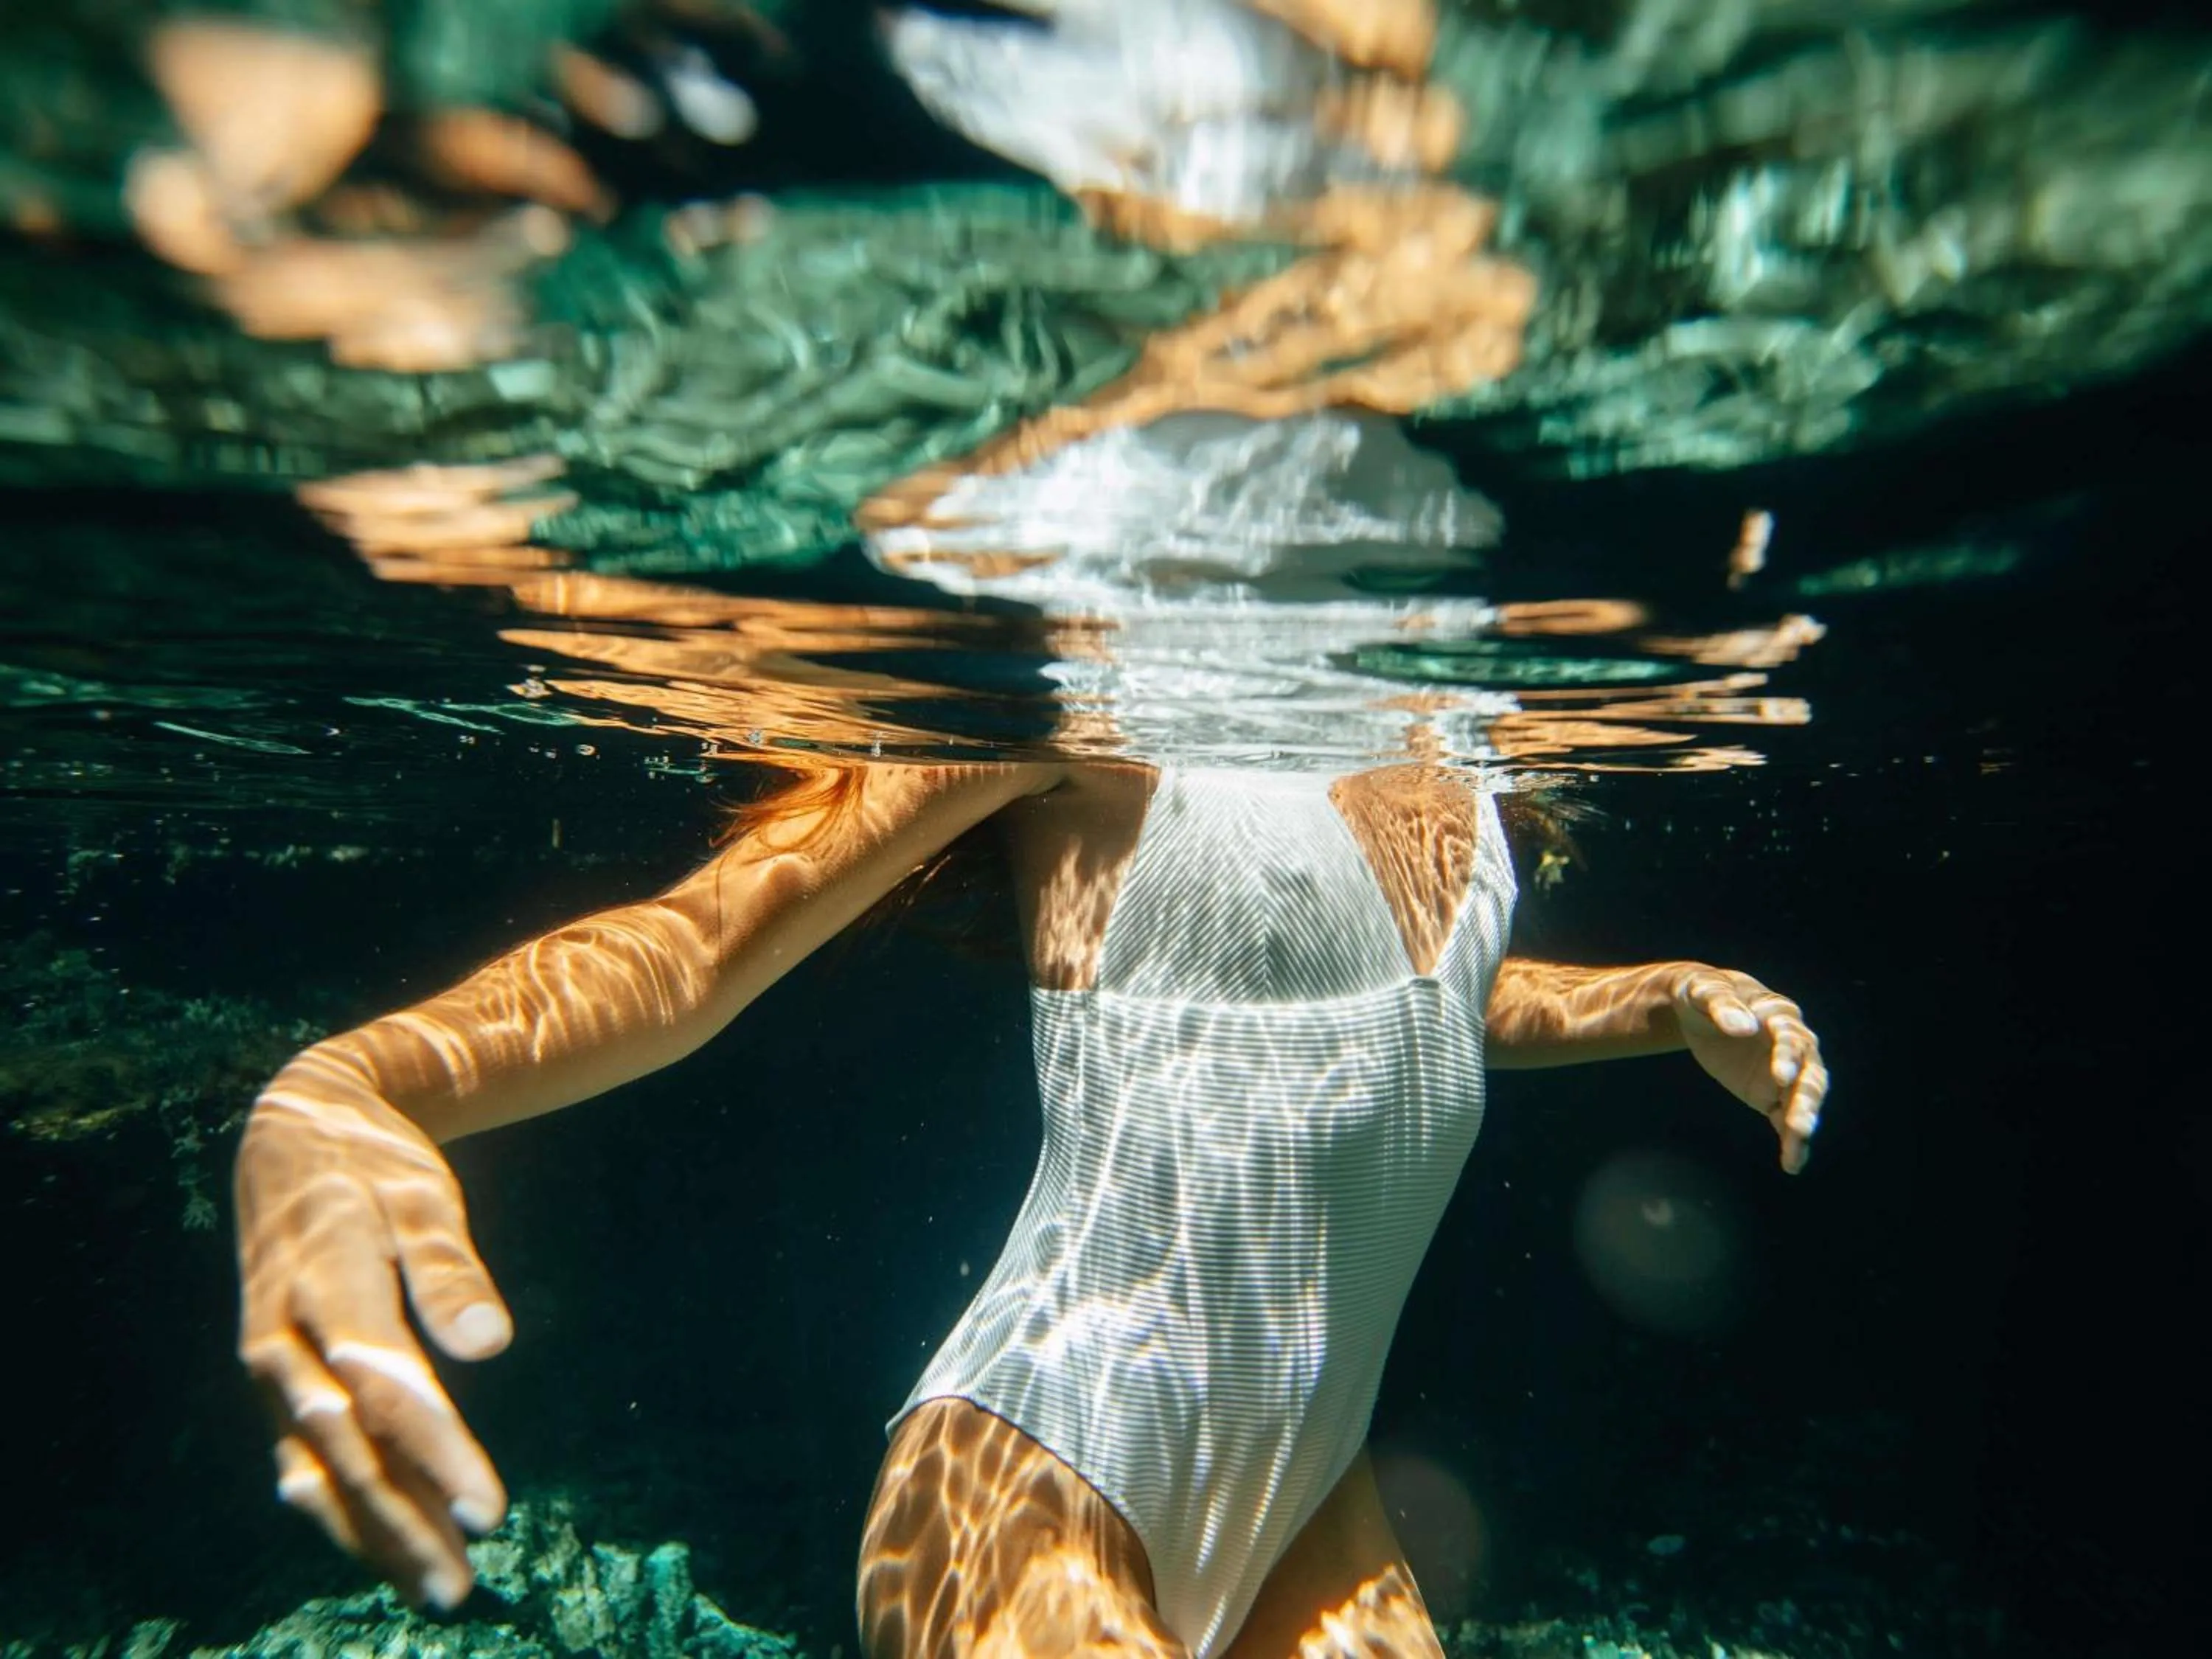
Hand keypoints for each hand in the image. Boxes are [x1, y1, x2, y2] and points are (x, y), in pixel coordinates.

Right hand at [234, 1059, 513, 1608]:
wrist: (289, 1135)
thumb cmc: (373, 1166)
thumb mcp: (421, 1197)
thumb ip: (450, 1270)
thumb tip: (492, 1344)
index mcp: (323, 1286)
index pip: (384, 1388)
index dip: (437, 1453)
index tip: (488, 1513)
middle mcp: (281, 1340)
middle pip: (347, 1449)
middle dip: (404, 1523)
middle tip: (462, 1586)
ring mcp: (269, 1368)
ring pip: (318, 1469)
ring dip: (373, 1534)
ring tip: (436, 1589)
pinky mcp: (273, 1380)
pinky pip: (303, 1459)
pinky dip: (340, 1509)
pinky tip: (383, 1549)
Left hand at [1671, 966, 1828, 1173]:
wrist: (1699, 1009)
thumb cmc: (1703, 992)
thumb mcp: (1703, 990)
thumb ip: (1721, 1004)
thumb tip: (1743, 1026)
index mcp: (1778, 1015)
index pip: (1790, 1038)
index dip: (1787, 1056)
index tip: (1781, 1076)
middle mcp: (1792, 1046)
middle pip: (1809, 1074)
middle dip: (1806, 1099)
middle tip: (1801, 1125)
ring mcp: (1785, 1073)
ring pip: (1802, 1099)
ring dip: (1802, 1123)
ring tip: (1796, 1149)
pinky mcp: (1771, 1094)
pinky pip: (1785, 1119)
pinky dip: (1791, 1141)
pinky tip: (1793, 1164)